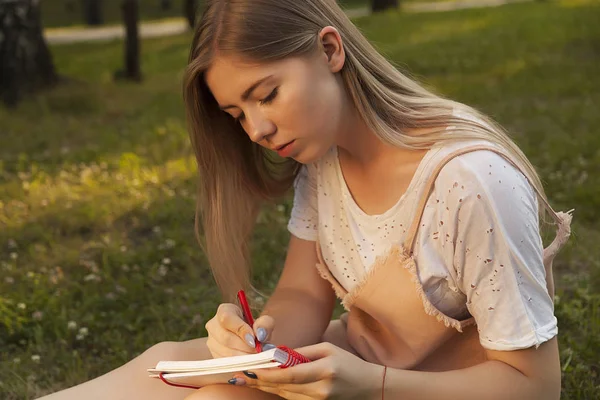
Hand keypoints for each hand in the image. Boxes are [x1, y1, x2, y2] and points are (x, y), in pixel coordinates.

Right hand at [205, 303, 275, 357]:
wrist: (250, 337)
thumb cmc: (256, 327)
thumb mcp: (264, 321)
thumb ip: (265, 324)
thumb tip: (260, 335)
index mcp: (224, 310)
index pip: (227, 319)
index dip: (240, 330)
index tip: (254, 340)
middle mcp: (213, 325)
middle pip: (225, 338)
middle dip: (244, 348)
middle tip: (259, 353)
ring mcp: (211, 341)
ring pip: (224, 353)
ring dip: (243, 358)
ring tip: (256, 358)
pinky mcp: (214, 355)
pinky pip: (225, 363)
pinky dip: (239, 365)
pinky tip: (249, 363)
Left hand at [231, 342, 382, 399]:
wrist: (370, 387)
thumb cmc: (348, 364)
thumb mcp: (327, 349)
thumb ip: (302, 352)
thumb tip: (277, 354)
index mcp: (324, 370)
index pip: (289, 374)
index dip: (267, 374)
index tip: (249, 369)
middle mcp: (321, 390)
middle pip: (283, 387)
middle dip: (260, 381)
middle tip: (239, 376)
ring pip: (286, 396)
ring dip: (267, 387)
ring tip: (247, 379)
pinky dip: (281, 392)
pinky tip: (268, 385)